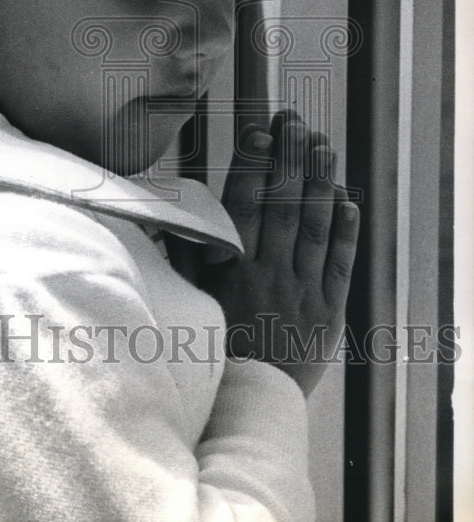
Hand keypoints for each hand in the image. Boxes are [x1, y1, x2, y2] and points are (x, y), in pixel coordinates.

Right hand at [199, 110, 359, 396]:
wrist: (246, 401)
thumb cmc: (212, 344)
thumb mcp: (189, 298)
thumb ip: (186, 254)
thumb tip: (173, 212)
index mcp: (233, 267)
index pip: (245, 202)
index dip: (254, 163)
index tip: (261, 132)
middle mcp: (270, 272)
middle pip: (284, 203)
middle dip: (290, 156)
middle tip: (296, 121)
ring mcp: (302, 289)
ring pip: (315, 225)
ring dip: (320, 180)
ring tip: (322, 144)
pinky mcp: (328, 309)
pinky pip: (341, 262)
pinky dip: (346, 229)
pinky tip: (348, 199)